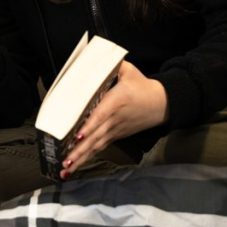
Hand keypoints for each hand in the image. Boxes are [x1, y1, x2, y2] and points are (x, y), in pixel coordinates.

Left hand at [61, 61, 167, 177]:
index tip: (78, 135)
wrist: (161, 104)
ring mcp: (115, 130)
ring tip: (66, 169)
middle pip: (95, 136)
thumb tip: (92, 57)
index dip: (90, 126)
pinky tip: (75, 166)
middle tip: (65, 161)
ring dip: (81, 158)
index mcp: (117, 101)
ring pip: (96, 146)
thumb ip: (112, 64)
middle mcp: (114, 119)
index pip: (101, 115)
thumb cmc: (143, 86)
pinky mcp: (115, 136)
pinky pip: (99, 148)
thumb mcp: (129, 71)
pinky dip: (87, 157)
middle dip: (80, 150)